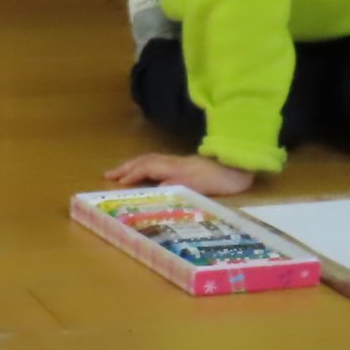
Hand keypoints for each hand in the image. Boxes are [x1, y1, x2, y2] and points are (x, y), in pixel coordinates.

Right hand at [104, 153, 256, 196]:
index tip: (114, 183)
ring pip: (151, 160)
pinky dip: (145, 166)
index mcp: (175, 168)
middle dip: (125, 168)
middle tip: (108, 175)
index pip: (147, 168)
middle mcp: (174, 163)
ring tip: (121, 173)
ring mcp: (180, 163)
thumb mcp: (199, 186)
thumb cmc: (220, 180)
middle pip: (145, 161)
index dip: (131, 175)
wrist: (241, 166)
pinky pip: (158, 163)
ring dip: (133, 166)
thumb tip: (155, 188)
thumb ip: (176, 185)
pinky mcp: (186, 165)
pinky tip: (146, 173)